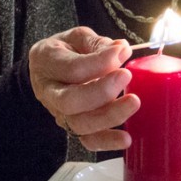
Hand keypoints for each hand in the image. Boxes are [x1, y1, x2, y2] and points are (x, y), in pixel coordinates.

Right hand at [28, 26, 139, 151]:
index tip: (121, 52)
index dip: (99, 62)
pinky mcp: (72, 127)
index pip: (72, 68)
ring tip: (133, 102)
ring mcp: (59, 113)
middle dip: (101, 91)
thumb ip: (97, 43)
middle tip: (125, 76)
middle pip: (70, 100)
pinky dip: (107, 142)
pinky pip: (87, 141)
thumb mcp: (76, 37)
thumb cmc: (65, 51)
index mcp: (47, 62)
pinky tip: (126, 138)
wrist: (48, 70)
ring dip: (109, 116)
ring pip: (79, 124)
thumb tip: (122, 50)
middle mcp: (49, 91)